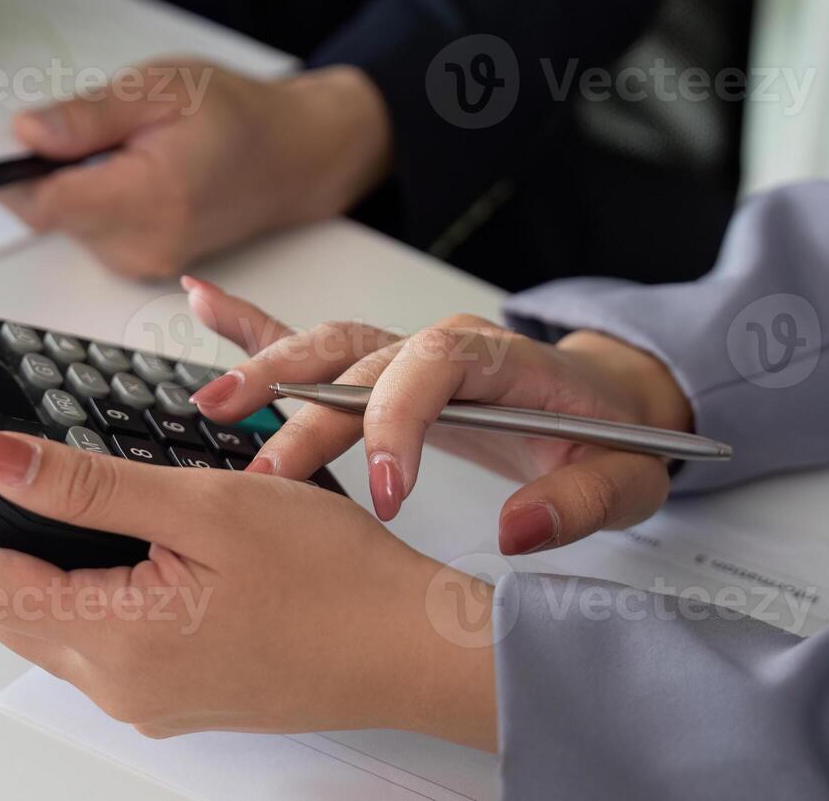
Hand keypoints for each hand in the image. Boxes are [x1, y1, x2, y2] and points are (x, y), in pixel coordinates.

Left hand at [0, 61, 391, 278]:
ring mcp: (142, 262)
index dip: (5, 176)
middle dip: (45, 168)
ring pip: (68, 222)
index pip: (42, 203)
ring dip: (72, 182)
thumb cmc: (235, 115)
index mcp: (147, 199)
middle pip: (50, 213)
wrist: (295, 157)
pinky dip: (93, 197)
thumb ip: (90, 117)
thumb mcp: (162, 89)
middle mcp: (140, 246)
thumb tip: (25, 134)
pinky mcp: (142, 265)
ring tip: (121, 143)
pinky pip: (91, 230)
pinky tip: (128, 168)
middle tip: (78, 123)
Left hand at [0, 431, 497, 745]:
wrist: (418, 652)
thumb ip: (85, 486)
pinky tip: (69, 529)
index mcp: (115, 642)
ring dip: (2, 550)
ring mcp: (143, 691)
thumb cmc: (339, 586)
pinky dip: (55, 575)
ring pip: (34, 616)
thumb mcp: (204, 507)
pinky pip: (83, 629)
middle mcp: (117, 683)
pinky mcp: (169, 685)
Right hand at [182, 279, 694, 553]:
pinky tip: (202, 300)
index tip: (388, 491)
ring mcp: (405, 353)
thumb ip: (580, 503)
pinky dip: (255, 323)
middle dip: (309, 412)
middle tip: (269, 477)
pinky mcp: (381, 369)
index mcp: (504, 362)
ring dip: (268, 371)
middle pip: (363, 362)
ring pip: (327, 348)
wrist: (611, 406)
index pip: (437, 366)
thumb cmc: (613, 440)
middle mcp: (442, 347)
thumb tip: (517, 528)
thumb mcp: (626, 478)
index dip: (402, 419)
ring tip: (215, 406)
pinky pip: (313, 340)